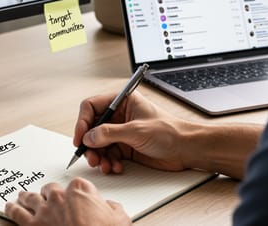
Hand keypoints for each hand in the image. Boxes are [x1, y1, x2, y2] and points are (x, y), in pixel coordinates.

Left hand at [4, 178, 130, 225]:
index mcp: (80, 190)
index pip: (75, 185)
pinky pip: (17, 213)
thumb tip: (110, 208)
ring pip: (31, 198)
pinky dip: (12, 209)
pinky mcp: (32, 225)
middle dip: (49, 194)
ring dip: (26, 197)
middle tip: (47, 196)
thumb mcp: (120, 218)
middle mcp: (60, 196)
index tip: (74, 198)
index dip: (74, 194)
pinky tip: (9, 207)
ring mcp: (44, 210)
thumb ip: (112, 208)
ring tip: (22, 196)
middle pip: (50, 189)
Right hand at [74, 91, 191, 173]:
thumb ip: (110, 133)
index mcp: (122, 101)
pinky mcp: (125, 148)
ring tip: (103, 165)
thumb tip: (89, 136)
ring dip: (98, 156)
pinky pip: (108, 155)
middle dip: (89, 143)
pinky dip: (108, 162)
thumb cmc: (170, 132)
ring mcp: (121, 133)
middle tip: (91, 156)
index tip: (80, 137)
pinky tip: (115, 167)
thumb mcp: (137, 130)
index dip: (83, 122)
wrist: (186, 150)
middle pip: (92, 127)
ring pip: (98, 144)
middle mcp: (119, 116)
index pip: (92, 107)